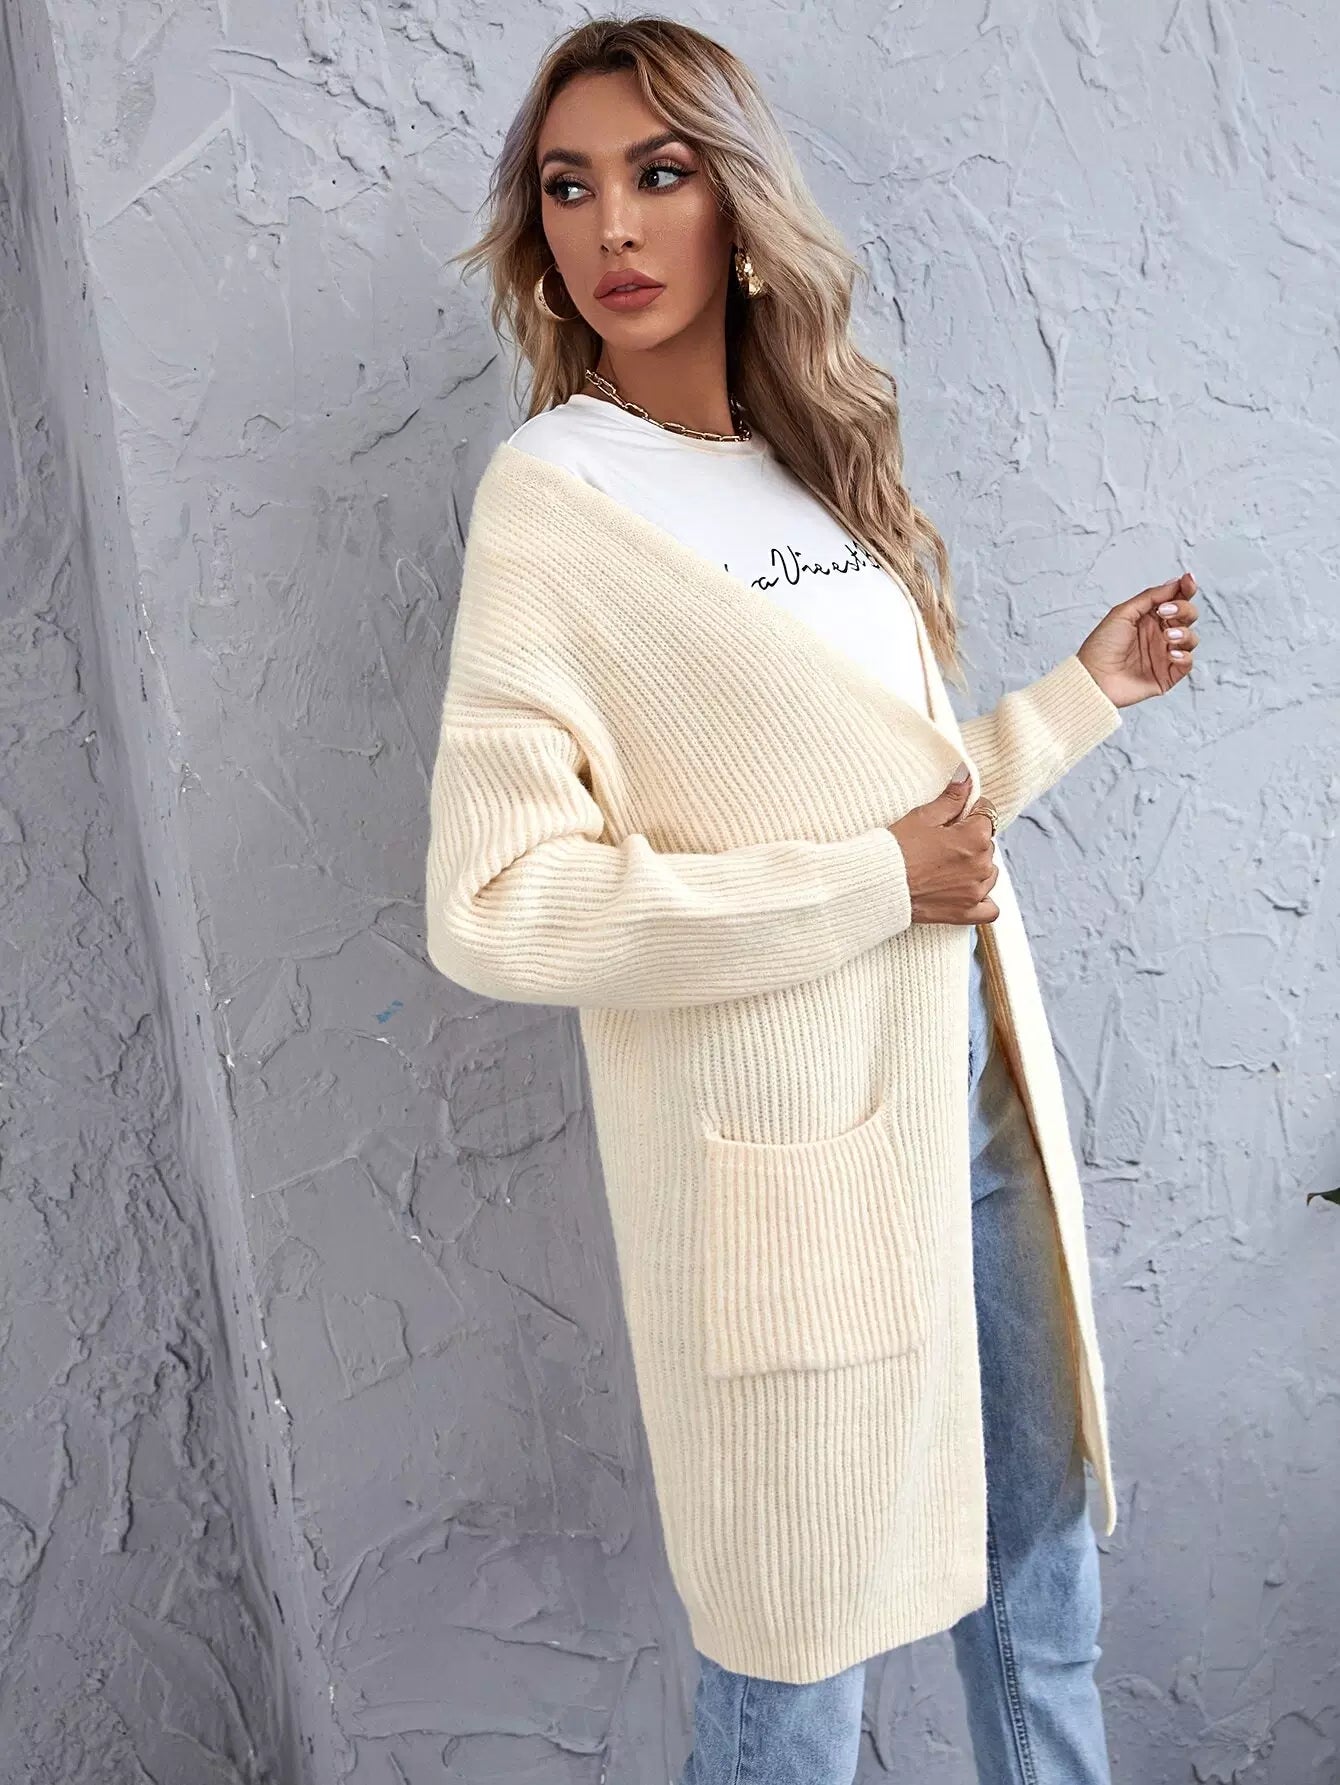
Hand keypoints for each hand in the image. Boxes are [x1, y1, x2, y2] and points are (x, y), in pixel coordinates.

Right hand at [890, 769, 999, 924]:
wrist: (877, 885)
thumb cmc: (896, 849)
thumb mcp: (922, 817)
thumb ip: (951, 798)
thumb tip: (966, 777)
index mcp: (974, 837)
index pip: (987, 814)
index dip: (970, 811)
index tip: (956, 815)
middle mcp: (981, 865)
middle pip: (987, 844)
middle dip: (971, 839)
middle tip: (943, 841)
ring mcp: (975, 891)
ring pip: (990, 872)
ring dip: (977, 866)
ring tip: (949, 865)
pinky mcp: (966, 912)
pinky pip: (990, 908)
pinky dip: (984, 899)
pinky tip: (969, 890)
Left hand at [1076, 571, 1199, 708]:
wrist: (1093, 678)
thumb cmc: (1101, 646)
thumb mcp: (1123, 613)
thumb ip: (1150, 597)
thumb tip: (1174, 582)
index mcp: (1149, 618)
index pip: (1176, 600)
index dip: (1186, 589)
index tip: (1188, 581)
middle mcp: (1159, 634)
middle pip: (1187, 616)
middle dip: (1183, 610)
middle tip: (1166, 613)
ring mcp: (1164, 654)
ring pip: (1190, 638)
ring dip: (1183, 633)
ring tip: (1167, 636)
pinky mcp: (1167, 675)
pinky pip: (1187, 663)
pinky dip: (1184, 656)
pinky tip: (1171, 653)